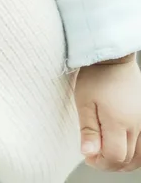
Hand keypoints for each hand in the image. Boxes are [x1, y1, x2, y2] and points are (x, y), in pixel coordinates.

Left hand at [75, 55, 140, 171]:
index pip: (114, 156)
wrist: (113, 57)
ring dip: (123, 161)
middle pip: (127, 159)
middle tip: (93, 154)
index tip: (87, 156)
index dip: (100, 162)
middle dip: (109, 163)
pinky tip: (122, 149)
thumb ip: (88, 130)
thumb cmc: (96, 76)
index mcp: (119, 121)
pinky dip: (134, 154)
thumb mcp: (84, 101)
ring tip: (106, 154)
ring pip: (138, 156)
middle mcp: (136, 125)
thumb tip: (89, 154)